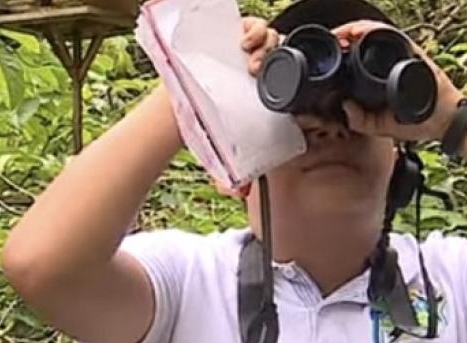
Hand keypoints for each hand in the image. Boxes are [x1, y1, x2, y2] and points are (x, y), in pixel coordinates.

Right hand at [212, 16, 280, 198]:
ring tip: (251, 59)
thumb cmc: (199, 128)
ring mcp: (247, 51)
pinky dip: (255, 29)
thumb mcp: (221, 150)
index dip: (293, 78)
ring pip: (273, 37)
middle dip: (277, 59)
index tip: (283, 89)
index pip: (291, 77)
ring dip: (267, 44)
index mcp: (264, 93)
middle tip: (258, 73)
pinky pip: (254, 23)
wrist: (174, 109)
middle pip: (284, 53)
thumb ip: (229, 175)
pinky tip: (244, 44)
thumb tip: (237, 194)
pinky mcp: (232, 35)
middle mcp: (258, 69)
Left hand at [331, 20, 463, 143]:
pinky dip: (373, 29)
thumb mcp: (381, 126)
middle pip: (364, 41)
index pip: (358, 58)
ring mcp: (401, 55)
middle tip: (332, 41)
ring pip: (375, 33)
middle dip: (344, 38)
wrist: (444, 122)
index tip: (330, 54)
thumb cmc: (417, 122)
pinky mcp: (412, 51)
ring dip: (354, 30)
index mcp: (381, 77)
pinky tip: (358, 32)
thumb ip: (361, 121)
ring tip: (340, 34)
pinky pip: (391, 35)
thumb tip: (344, 106)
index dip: (342, 52)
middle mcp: (390, 62)